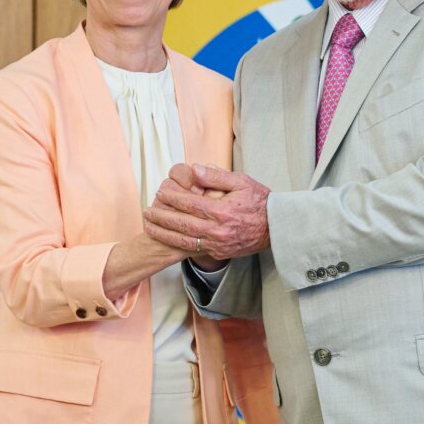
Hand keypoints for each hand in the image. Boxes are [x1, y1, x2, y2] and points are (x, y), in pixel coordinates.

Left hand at [144, 163, 271, 260]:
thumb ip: (217, 176)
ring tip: (149, 225)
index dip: (171, 198)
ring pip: (183, 240)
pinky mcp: (220, 253)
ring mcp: (218, 244)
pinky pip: (193, 249)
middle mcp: (218, 230)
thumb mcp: (242, 182)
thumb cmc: (260, 202)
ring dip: (163, 233)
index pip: (189, 203)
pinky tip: (167, 237)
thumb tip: (194, 170)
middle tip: (146, 211)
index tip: (160, 192)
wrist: (277, 228)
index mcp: (222, 211)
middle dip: (161, 217)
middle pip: (181, 224)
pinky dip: (177, 244)